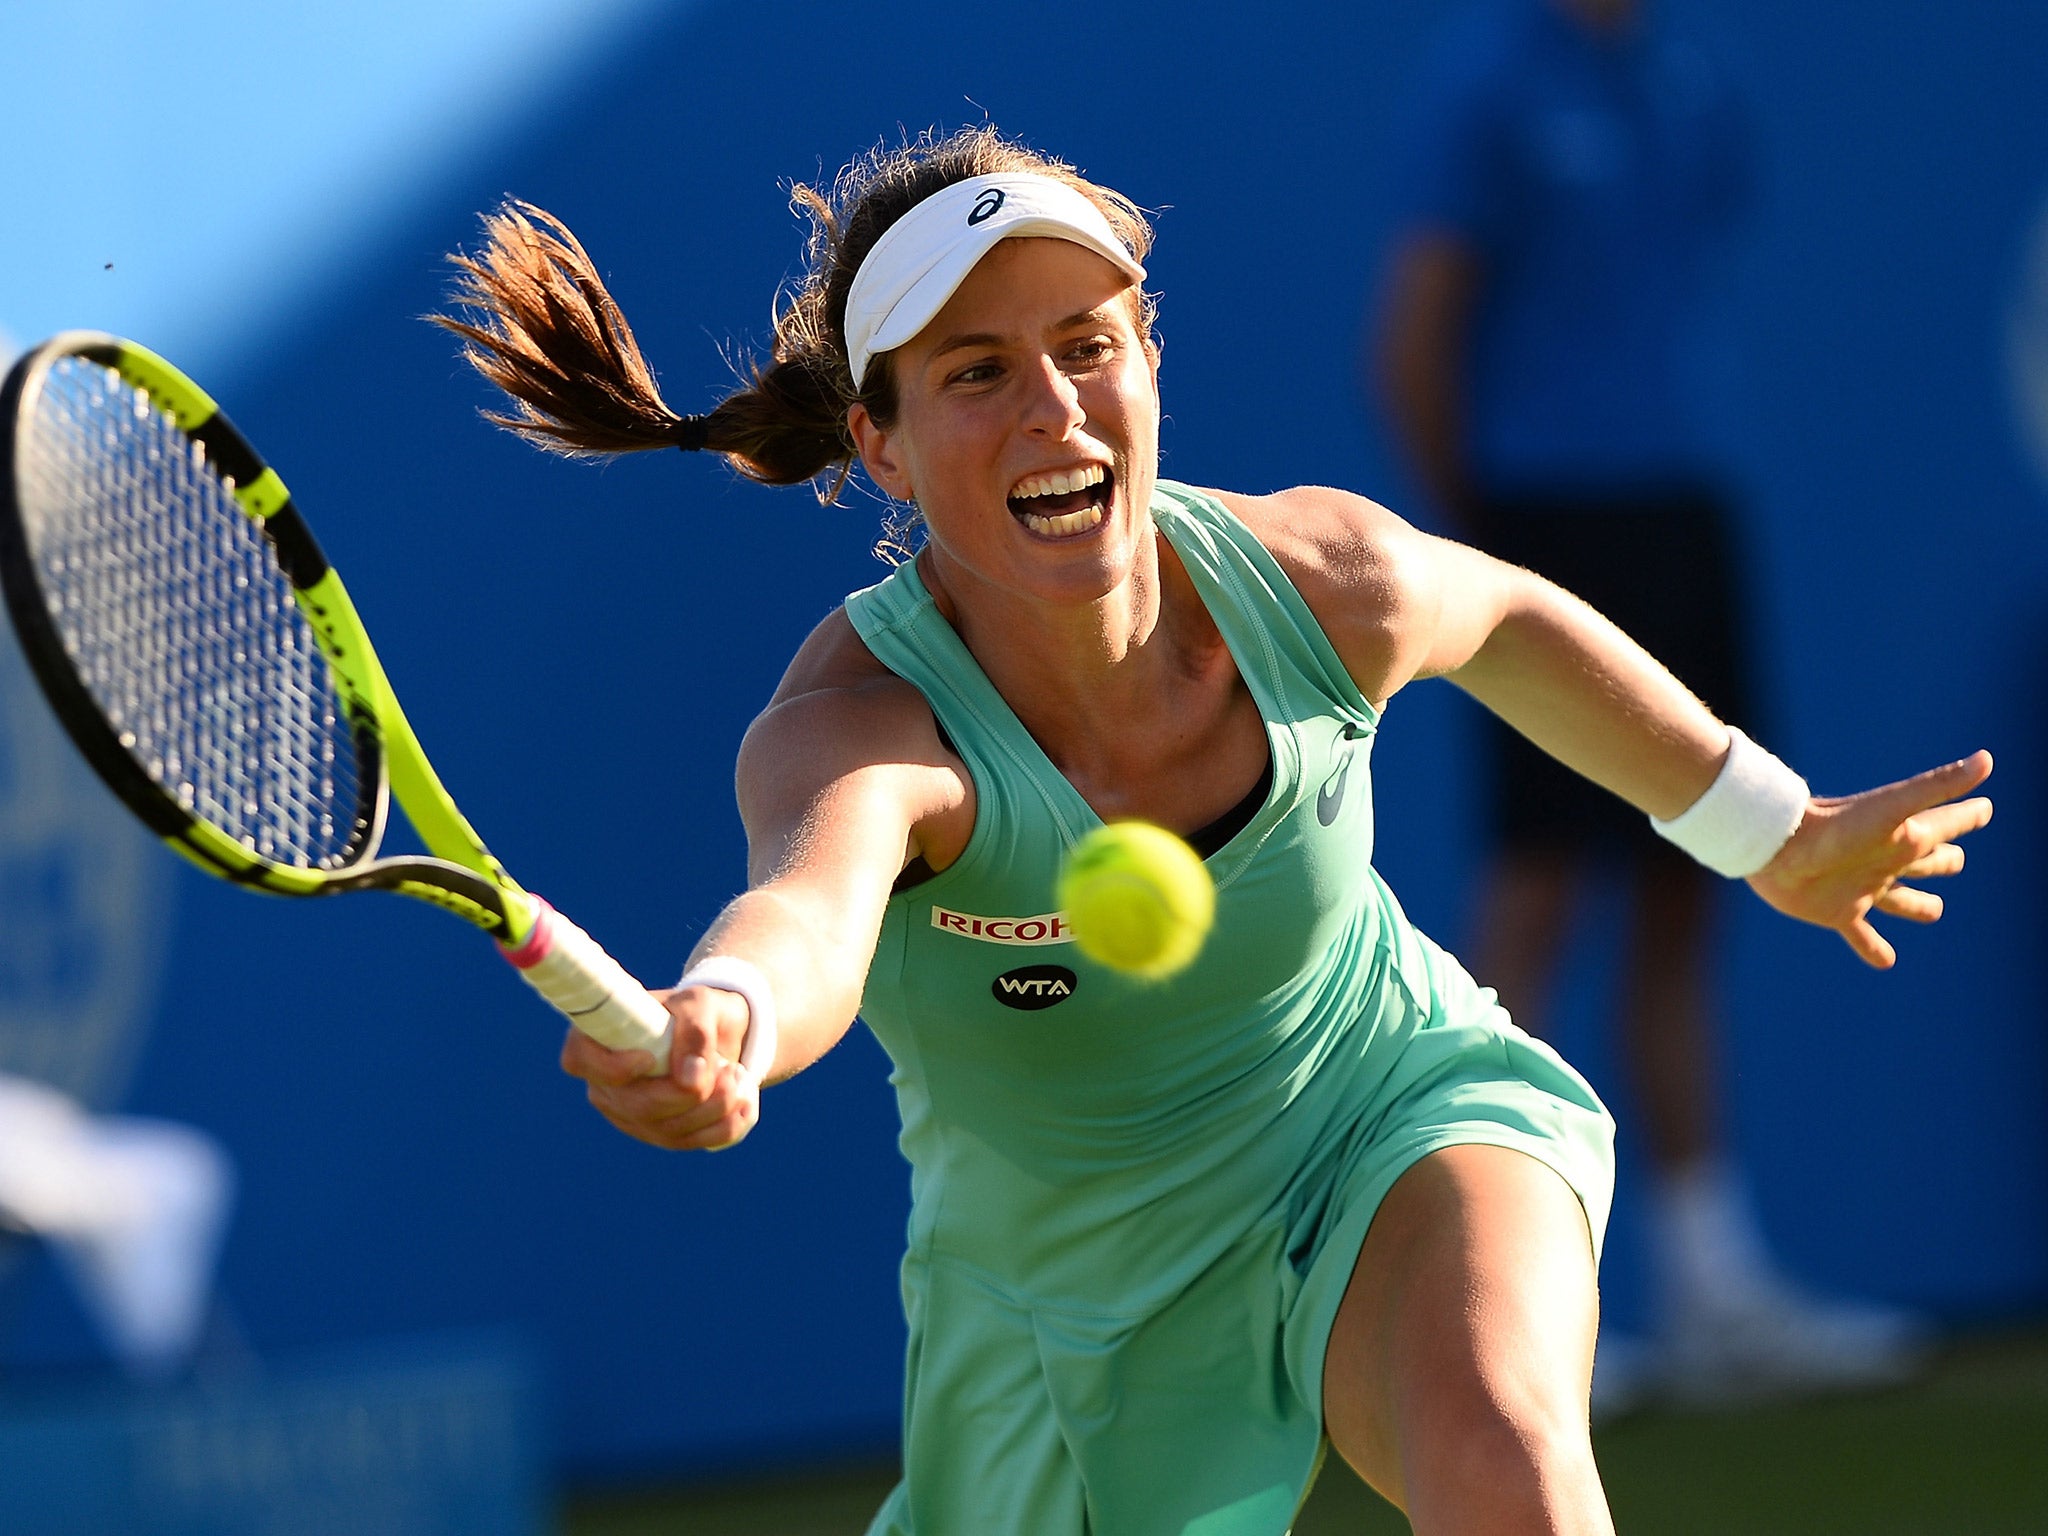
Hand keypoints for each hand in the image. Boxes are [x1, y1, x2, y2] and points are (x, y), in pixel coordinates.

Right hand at [557, 984, 759, 1149]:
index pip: (580, 1061)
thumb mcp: (700, 1004)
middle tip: (728, 1069)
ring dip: (717, 1107)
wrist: (720, 1032)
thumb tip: (689, 1076)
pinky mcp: (662, 1135)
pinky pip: (695, 1142)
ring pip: (671, 1130)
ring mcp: (632, 1116)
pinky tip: (746, 1102)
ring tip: (738, 1075)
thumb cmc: (697, 1011)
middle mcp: (606, 1086)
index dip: (613, 1067)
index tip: (650, 1056)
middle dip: (691, 1093)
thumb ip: (694, 1031)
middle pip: (640, 1106)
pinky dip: (728, 1124)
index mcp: (597, 1042)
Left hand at [1747, 750, 1992, 968]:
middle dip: (1943, 862)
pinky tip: (1886, 962)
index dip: (1968, 816)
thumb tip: (1987, 759)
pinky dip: (1874, 949)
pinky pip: (1862, 936)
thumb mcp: (1896, 807)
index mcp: (1905, 837)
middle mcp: (1886, 862)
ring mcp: (1862, 888)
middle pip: (1928, 864)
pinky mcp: (1837, 913)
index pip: (1948, 825)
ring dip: (1918, 906)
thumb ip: (1939, 786)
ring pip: (1902, 901)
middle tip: (1954, 859)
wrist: (1776, 847)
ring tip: (1933, 910)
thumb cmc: (1837, 825)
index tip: (1984, 808)